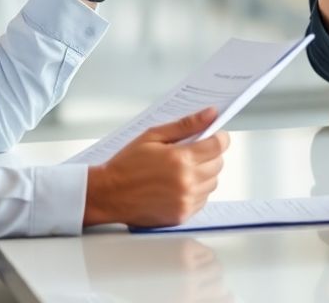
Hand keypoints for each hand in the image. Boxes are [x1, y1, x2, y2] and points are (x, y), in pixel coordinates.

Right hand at [84, 107, 228, 227]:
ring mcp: (185, 201)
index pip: (218, 146)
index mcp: (180, 159)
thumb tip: (210, 114)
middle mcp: (187, 182)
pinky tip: (178, 185)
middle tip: (193, 151)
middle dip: (210, 155)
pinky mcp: (182, 215)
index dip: (219, 137)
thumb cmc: (126, 165)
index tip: (215, 135)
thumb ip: (185, 125)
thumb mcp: (153, 136)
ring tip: (183, 169)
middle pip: (218, 164)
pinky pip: (202, 200)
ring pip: (212, 183)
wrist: (108, 194)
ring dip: (204, 174)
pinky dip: (196, 191)